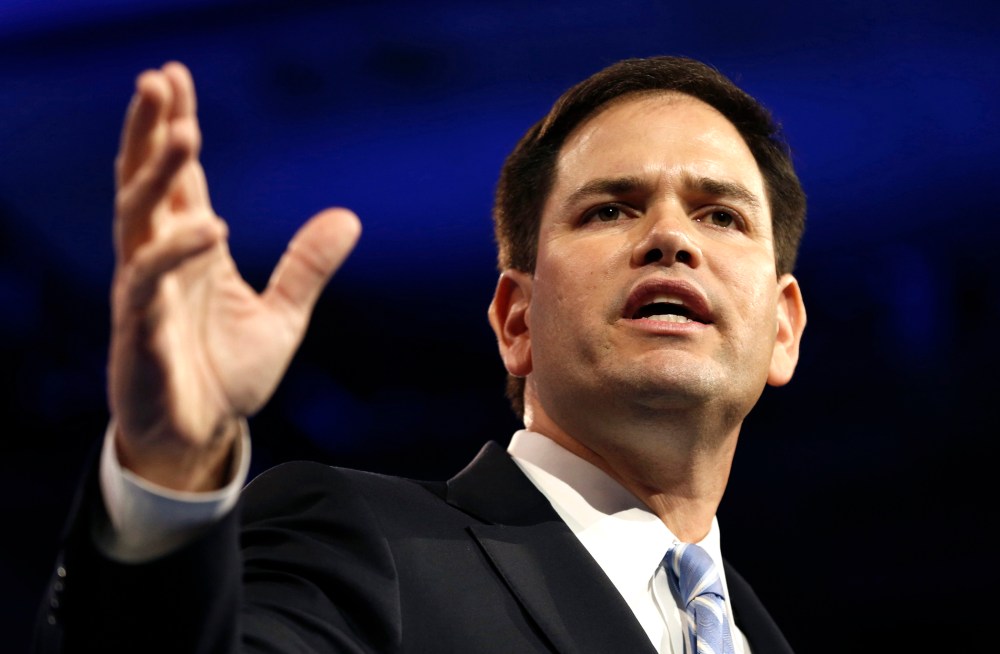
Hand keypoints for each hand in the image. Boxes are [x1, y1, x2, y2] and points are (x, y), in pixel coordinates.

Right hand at [108, 62, 359, 490]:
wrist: (203, 437)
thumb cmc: (228, 373)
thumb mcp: (283, 314)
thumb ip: (307, 265)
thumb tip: (348, 217)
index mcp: (191, 251)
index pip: (179, 178)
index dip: (175, 128)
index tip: (176, 77)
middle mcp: (161, 262)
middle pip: (145, 182)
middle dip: (149, 130)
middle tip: (160, 79)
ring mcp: (145, 294)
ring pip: (137, 219)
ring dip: (157, 174)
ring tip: (186, 133)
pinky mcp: (139, 332)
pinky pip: (149, 282)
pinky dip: (177, 252)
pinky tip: (212, 227)